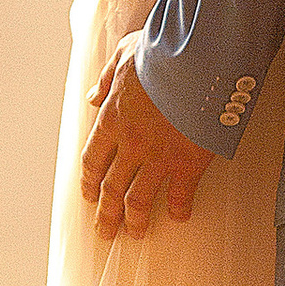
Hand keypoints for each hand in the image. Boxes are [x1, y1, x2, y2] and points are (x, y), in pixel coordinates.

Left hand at [80, 36, 215, 240]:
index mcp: (112, 118)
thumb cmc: (160, 52)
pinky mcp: (187, 162)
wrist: (195, 60)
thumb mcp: (123, 55)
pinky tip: (178, 216)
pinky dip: (178, 207)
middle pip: (111, 187)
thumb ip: (105, 79)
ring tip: (135, 233)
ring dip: (135, 220)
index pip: (92, 160)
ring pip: (138, 198)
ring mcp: (158, 157)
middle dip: (106, 213)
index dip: (89, 182)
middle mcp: (130, 144)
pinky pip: (179, 194)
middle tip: (105, 231)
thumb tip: (91, 96)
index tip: (89, 196)